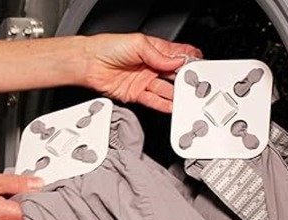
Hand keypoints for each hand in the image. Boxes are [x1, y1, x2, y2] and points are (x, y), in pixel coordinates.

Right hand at [0, 169, 42, 219]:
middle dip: (30, 205)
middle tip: (24, 190)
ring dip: (17, 212)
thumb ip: (16, 183)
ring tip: (6, 196)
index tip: (44, 190)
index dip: (43, 200)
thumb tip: (36, 183)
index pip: (37, 212)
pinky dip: (6, 218)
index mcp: (3, 217)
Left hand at [80, 33, 201, 112]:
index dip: (189, 61)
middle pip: (174, 75)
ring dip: (176, 95)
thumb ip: (159, 55)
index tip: (198, 68)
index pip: (178, 56)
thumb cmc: (108, 47)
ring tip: (186, 99)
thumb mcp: (138, 44)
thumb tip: (177, 61)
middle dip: (185, 80)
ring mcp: (144, 81)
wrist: (89, 63)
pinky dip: (164, 105)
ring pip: (165, 90)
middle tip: (194, 86)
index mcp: (154, 50)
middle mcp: (151, 66)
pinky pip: (154, 101)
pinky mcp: (137, 94)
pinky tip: (172, 106)